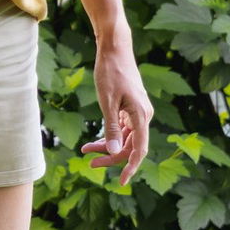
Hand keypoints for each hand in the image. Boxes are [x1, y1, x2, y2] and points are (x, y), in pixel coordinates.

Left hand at [80, 41, 152, 185]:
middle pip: (130, 145)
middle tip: (89, 162)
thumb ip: (111, 127)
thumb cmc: (110, 71)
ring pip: (125, 137)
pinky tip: (96, 139)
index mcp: (141, 116)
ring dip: (107, 145)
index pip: (138, 150)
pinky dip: (110, 134)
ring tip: (86, 150)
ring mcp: (137, 111)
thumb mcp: (106, 101)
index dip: (130, 168)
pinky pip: (122, 127)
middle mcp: (143, 116)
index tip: (120, 182)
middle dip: (110, 156)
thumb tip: (113, 151)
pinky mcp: (131, 107)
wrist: (114, 48)